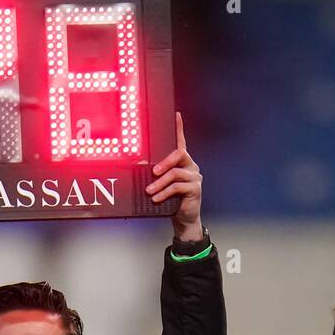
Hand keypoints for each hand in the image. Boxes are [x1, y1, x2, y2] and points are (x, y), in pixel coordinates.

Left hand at [146, 111, 202, 241]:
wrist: (183, 219)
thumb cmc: (171, 199)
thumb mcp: (162, 184)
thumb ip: (156, 175)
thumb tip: (139, 168)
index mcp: (182, 162)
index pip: (181, 142)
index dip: (179, 128)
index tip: (176, 115)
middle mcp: (190, 166)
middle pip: (179, 154)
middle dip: (164, 162)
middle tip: (153, 171)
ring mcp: (194, 177)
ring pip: (175, 173)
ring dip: (160, 183)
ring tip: (149, 191)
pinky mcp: (195, 189)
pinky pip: (177, 187)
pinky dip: (164, 193)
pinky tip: (156, 198)